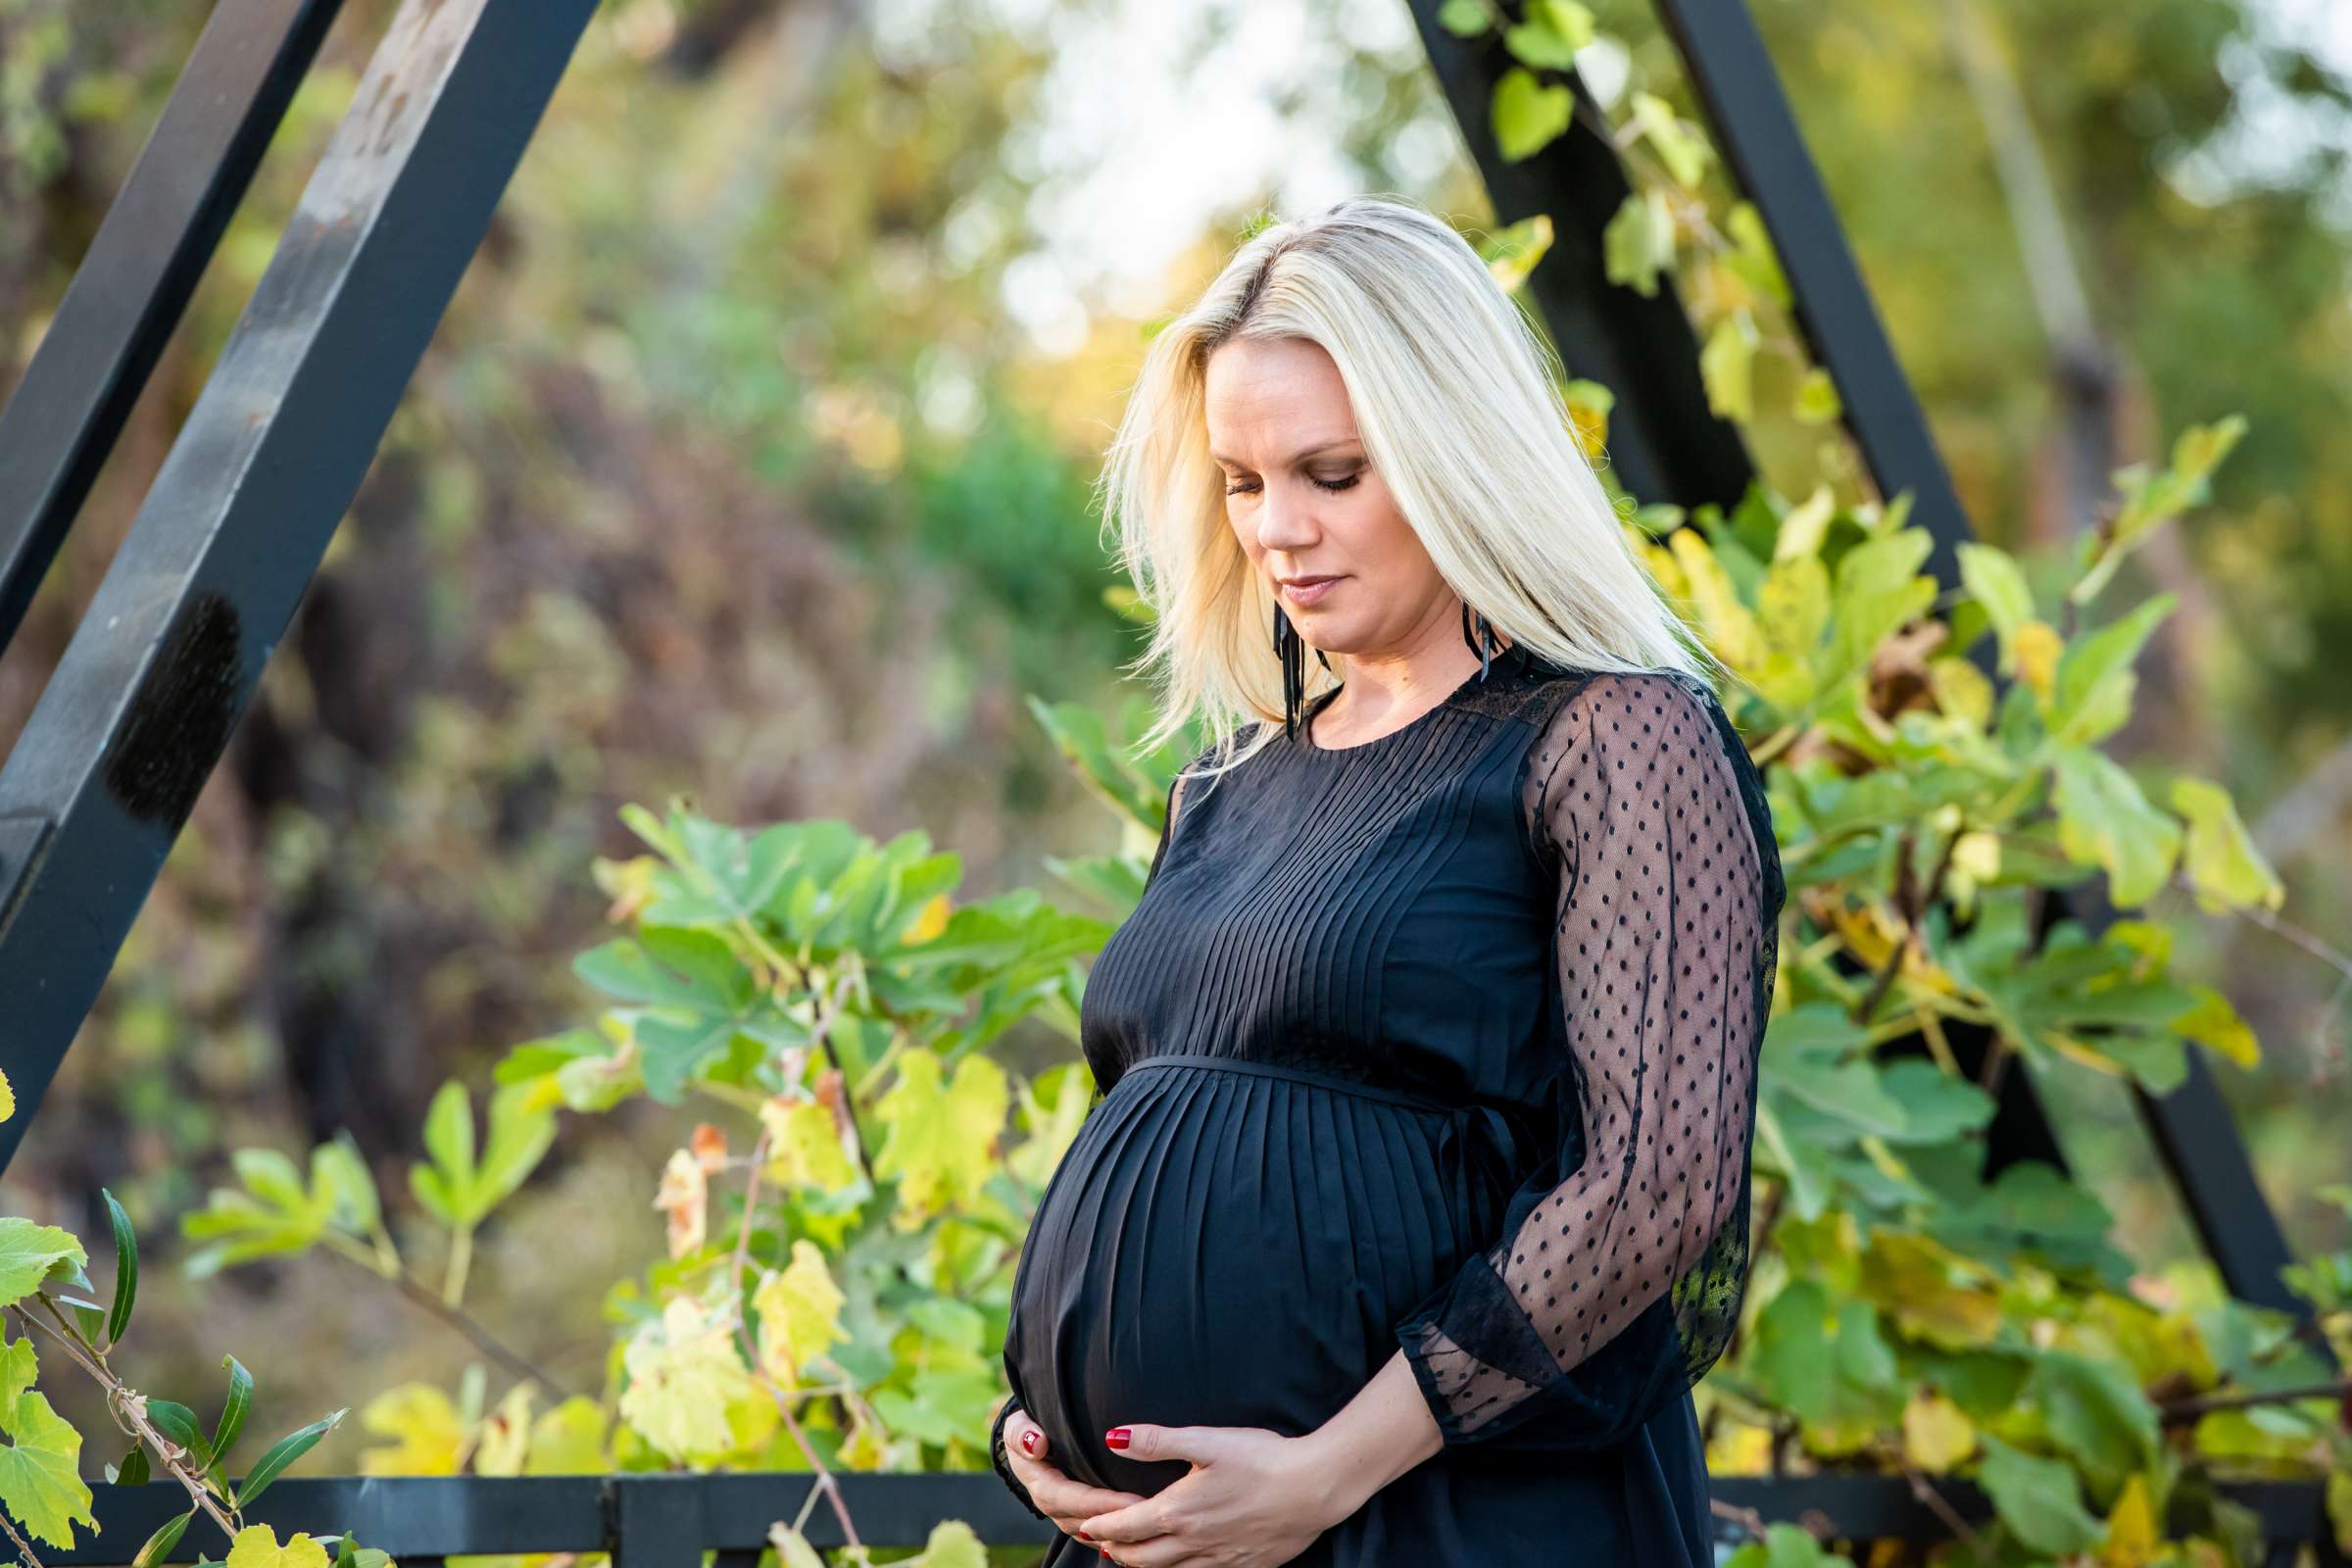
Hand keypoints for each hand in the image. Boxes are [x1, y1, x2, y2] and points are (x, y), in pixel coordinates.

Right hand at [1000, 1407, 1155, 1550]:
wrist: (1031, 1442)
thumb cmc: (1028, 1430)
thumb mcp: (1019, 1425)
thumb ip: (1022, 1433)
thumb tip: (1037, 1444)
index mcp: (1041, 1485)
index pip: (1070, 1499)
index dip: (1100, 1503)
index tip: (1131, 1502)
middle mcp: (1055, 1508)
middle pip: (1088, 1522)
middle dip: (1121, 1520)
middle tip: (1155, 1514)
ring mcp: (1069, 1518)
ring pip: (1098, 1534)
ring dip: (1125, 1532)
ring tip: (1157, 1524)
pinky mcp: (1084, 1520)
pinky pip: (1104, 1534)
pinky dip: (1124, 1536)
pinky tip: (1149, 1532)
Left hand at [1074, 1423, 1350, 1566]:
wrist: (1314, 1489)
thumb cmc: (1262, 1459)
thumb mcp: (1206, 1440)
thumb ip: (1157, 1441)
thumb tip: (1113, 1437)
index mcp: (1178, 1511)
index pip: (1126, 1525)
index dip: (1102, 1526)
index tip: (1086, 1524)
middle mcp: (1193, 1542)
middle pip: (1140, 1557)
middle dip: (1116, 1550)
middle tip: (1100, 1543)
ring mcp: (1218, 1558)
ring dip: (1143, 1564)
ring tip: (1130, 1557)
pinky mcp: (1242, 1565)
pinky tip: (1183, 1564)